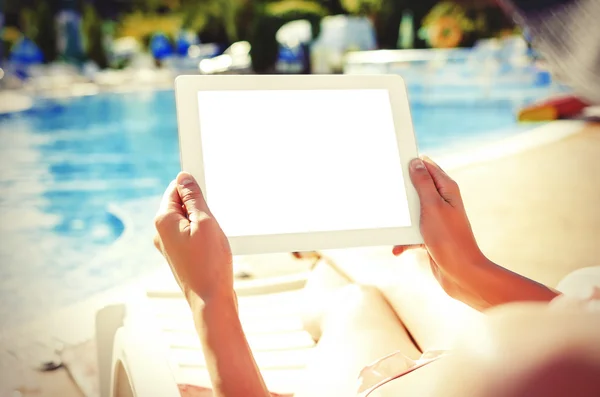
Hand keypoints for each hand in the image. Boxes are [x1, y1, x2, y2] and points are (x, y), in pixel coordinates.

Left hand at [154, 172, 233, 303]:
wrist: (211, 300)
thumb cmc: (210, 263)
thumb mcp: (206, 222)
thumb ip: (193, 197)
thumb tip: (183, 177)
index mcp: (163, 221)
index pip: (175, 189)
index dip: (194, 190)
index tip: (207, 202)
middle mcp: (161, 233)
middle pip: (181, 205)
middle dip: (200, 209)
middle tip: (212, 225)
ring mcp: (169, 246)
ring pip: (188, 221)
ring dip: (203, 224)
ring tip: (213, 241)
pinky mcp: (179, 256)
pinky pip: (190, 236)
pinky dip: (203, 237)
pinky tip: (212, 250)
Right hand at [393, 157, 491, 305]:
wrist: (460, 274)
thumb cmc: (449, 239)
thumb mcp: (432, 206)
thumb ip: (423, 183)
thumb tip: (416, 163)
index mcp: (446, 189)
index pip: (427, 167)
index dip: (411, 164)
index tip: (394, 165)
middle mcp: (443, 201)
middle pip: (417, 188)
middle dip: (402, 194)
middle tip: (388, 195)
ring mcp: (437, 219)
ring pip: (412, 211)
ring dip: (402, 220)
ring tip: (393, 225)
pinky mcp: (431, 235)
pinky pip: (413, 232)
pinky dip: (405, 239)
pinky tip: (398, 248)